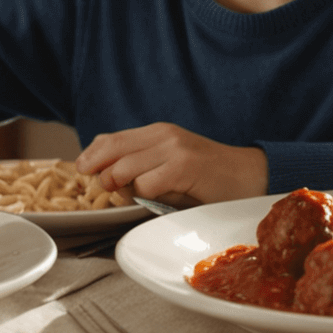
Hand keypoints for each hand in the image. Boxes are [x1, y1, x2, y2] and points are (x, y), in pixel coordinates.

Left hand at [74, 123, 266, 205]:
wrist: (250, 177)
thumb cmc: (209, 178)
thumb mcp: (171, 167)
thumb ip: (142, 168)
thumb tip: (106, 177)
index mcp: (158, 133)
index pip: (111, 139)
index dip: (91, 155)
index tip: (82, 170)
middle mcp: (164, 135)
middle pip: (112, 149)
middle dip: (98, 170)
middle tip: (103, 187)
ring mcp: (174, 149)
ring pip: (125, 168)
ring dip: (122, 187)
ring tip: (134, 195)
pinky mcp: (185, 166)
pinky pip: (147, 183)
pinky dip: (145, 196)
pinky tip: (157, 199)